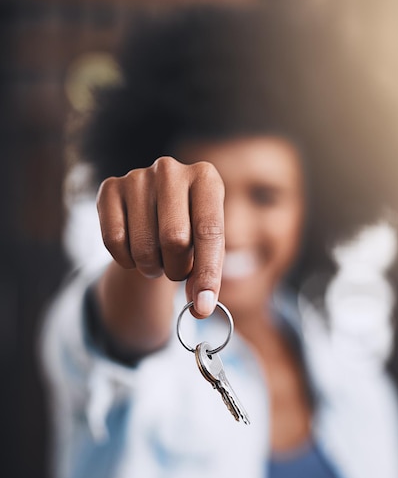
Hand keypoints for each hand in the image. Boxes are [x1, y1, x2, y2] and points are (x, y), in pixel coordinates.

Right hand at [96, 156, 224, 317]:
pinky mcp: (109, 188)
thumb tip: (201, 307)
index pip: (210, 231)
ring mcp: (137, 176)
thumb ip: (206, 275)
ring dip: (151, 267)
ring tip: (158, 258)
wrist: (154, 212)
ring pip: (143, 245)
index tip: (204, 307)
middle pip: (174, 239)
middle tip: (176, 271)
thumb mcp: (205, 247)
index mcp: (206, 177)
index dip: (207, 273)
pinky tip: (134, 250)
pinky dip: (125, 259)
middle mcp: (171, 170)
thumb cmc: (189, 231)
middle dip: (176, 269)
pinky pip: (113, 241)